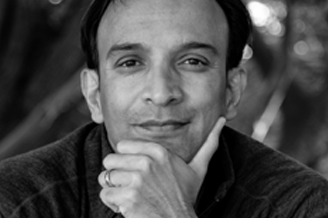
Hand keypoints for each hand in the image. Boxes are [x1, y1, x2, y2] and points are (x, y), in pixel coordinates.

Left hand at [98, 117, 225, 217]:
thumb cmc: (185, 196)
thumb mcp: (198, 168)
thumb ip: (208, 144)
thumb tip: (223, 121)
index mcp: (159, 151)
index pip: (122, 145)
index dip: (126, 160)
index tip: (137, 171)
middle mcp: (147, 163)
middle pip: (111, 160)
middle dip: (117, 174)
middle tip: (132, 185)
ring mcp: (137, 180)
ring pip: (106, 177)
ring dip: (114, 189)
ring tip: (130, 196)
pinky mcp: (129, 198)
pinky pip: (105, 194)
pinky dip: (112, 203)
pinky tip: (127, 206)